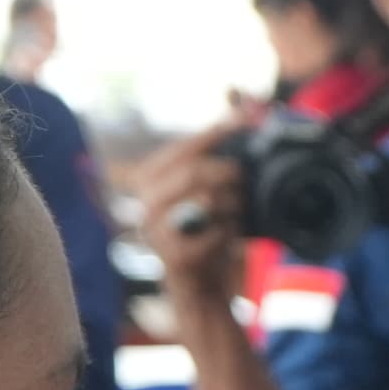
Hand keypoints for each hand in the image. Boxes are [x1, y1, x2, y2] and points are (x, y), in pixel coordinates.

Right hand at [129, 135, 251, 320]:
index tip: (244, 118)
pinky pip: (213, 233)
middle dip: (228, 173)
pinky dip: (228, 234)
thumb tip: (237, 97)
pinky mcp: (173, 257)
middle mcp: (144, 203)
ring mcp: (155, 232)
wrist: (202, 292)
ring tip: (234, 214)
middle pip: (194, 171)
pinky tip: (226, 239)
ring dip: (230, 205)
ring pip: (204, 199)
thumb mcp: (209, 192)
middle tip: (242, 181)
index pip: (183, 148)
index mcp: (148, 180)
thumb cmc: (206, 237)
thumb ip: (216, 149)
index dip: (215, 132)